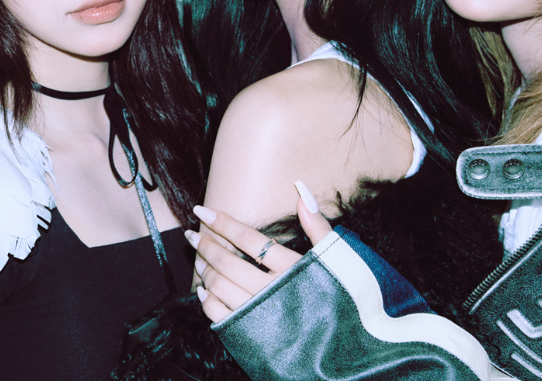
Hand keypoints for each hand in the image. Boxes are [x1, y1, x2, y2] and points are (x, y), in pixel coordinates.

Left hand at [189, 180, 332, 322]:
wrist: (348, 347)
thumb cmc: (345, 298)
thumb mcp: (339, 260)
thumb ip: (319, 227)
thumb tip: (302, 194)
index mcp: (292, 269)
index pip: (248, 238)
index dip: (222, 222)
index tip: (201, 210)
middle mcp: (273, 291)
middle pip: (227, 261)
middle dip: (205, 244)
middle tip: (193, 234)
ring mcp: (261, 315)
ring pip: (220, 286)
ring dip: (205, 269)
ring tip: (200, 258)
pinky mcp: (252, 334)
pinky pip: (219, 314)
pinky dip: (207, 300)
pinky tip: (204, 290)